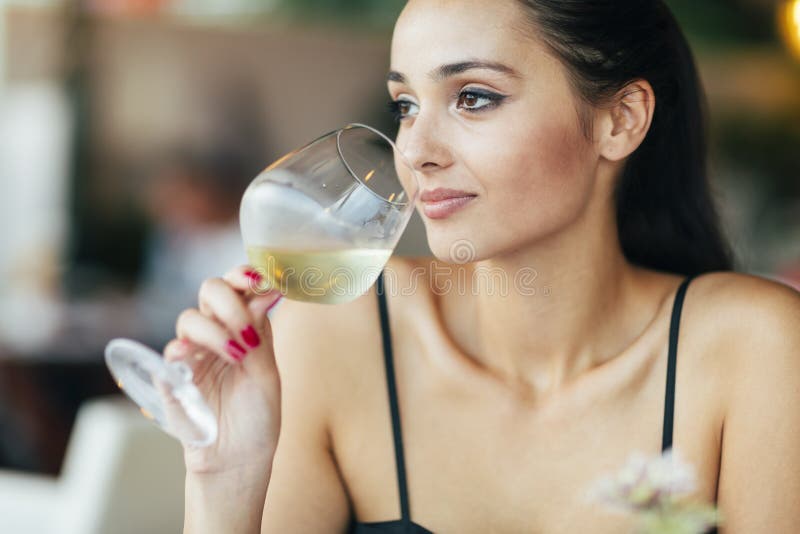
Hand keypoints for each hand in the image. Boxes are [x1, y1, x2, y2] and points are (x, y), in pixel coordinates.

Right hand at [164, 266, 282, 474]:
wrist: (239, 457)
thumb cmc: (258, 415)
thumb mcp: (267, 372)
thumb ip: (261, 333)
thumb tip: (267, 291)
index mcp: (245, 326)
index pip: (239, 286)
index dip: (245, 275)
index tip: (260, 280)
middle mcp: (218, 332)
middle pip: (211, 290)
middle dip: (229, 301)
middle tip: (246, 329)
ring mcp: (194, 352)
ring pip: (190, 317)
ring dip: (214, 330)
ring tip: (236, 354)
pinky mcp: (173, 376)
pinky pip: (169, 353)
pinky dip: (181, 350)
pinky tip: (192, 357)